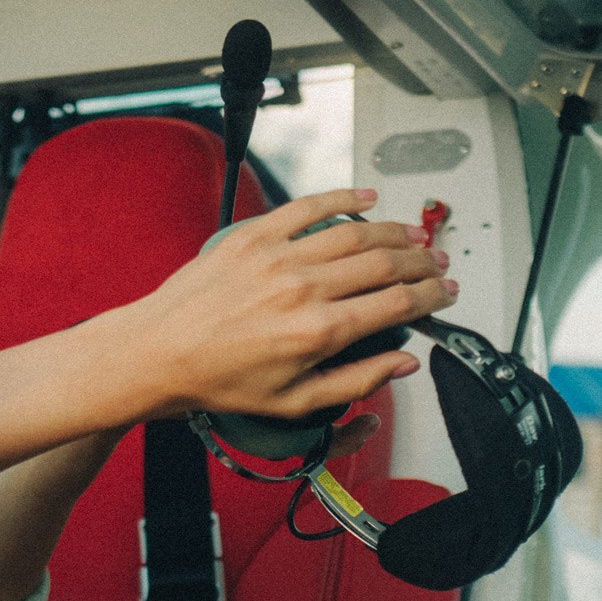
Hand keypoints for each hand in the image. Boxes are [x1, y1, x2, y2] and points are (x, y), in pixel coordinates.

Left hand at [111, 187, 456, 421]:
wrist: (158, 352)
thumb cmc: (216, 379)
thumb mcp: (294, 402)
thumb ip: (357, 381)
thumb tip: (402, 364)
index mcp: (317, 332)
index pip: (397, 304)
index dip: (430, 297)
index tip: (443, 294)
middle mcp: (303, 289)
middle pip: (385, 262)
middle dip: (422, 261)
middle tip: (437, 264)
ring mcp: (278, 256)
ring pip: (356, 232)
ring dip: (395, 230)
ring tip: (414, 234)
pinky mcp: (254, 235)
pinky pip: (309, 206)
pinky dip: (343, 198)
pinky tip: (366, 198)